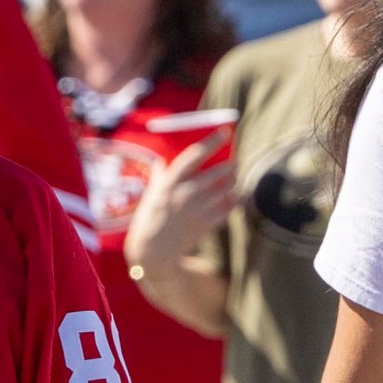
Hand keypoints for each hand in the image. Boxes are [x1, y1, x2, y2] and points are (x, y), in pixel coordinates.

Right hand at [125, 138, 239, 270]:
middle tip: (234, 162)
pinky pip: (229, 208)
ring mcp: (198, 210)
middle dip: (231, 165)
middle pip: (220, 172)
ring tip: (233, 180)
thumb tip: (163, 161)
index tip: (226, 131)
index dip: (213, 141)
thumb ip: (160, 177)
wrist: (152, 251)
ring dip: (234, 183)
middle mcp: (186, 193)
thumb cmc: (148, 219)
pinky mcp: (206, 225)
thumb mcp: (151, 194)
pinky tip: (232, 198)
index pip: (196, 154)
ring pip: (228, 189)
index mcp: (170, 182)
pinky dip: (233, 202)